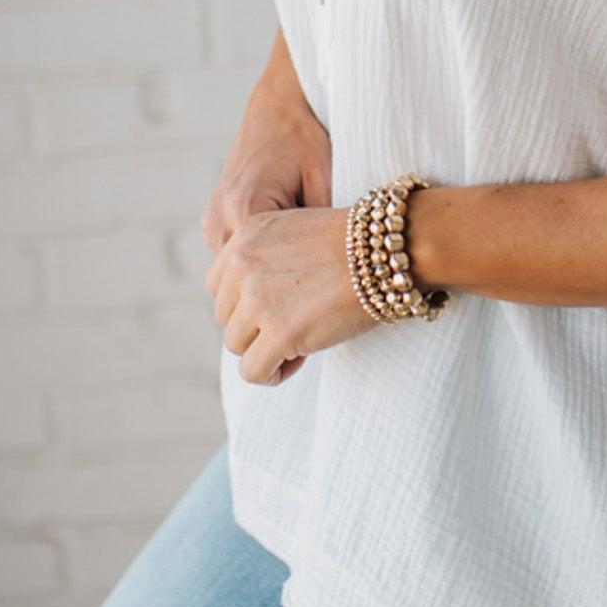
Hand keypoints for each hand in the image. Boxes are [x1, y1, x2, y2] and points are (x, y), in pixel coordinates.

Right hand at [201, 74, 331, 382]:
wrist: (284, 105)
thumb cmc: (312, 142)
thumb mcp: (328, 189)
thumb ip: (316, 242)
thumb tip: (327, 296)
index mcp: (244, 214)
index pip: (250, 302)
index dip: (281, 330)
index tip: (305, 353)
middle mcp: (220, 223)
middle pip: (232, 304)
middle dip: (265, 324)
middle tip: (305, 340)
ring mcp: (213, 221)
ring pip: (228, 289)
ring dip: (257, 302)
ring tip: (299, 311)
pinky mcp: (217, 218)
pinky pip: (231, 267)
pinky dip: (253, 279)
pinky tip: (287, 277)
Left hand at [206, 205, 370, 386]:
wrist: (388, 251)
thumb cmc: (356, 245)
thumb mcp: (295, 232)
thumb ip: (265, 258)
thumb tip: (253, 308)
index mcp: (246, 234)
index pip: (218, 285)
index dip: (246, 303)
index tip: (279, 306)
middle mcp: (244, 265)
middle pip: (226, 317)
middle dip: (256, 327)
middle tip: (293, 325)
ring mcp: (259, 300)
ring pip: (236, 345)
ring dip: (265, 349)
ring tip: (299, 342)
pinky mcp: (279, 332)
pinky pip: (252, 371)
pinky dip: (271, 374)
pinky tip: (295, 362)